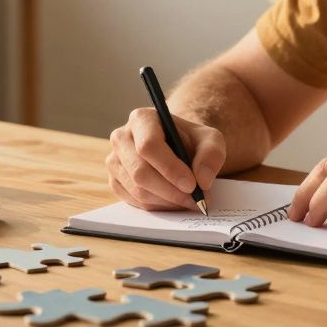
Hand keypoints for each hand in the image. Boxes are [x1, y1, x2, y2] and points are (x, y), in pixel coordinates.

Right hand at [106, 107, 225, 210]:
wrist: (179, 149)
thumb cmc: (192, 141)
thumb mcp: (210, 140)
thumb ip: (211, 155)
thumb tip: (202, 180)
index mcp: (142, 119)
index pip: (149, 145)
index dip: (169, 168)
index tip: (191, 184)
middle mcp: (122, 137)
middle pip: (140, 172)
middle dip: (170, 191)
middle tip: (195, 199)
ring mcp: (114, 160)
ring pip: (137, 190)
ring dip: (166, 201)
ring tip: (189, 201)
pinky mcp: (115, 181)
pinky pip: (133, 201)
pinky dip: (157, 206)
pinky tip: (174, 202)